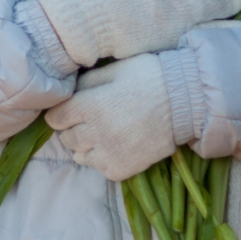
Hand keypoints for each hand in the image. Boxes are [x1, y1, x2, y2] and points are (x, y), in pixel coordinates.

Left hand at [46, 53, 175, 181]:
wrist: (184, 101)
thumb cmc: (148, 77)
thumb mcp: (113, 70)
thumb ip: (86, 83)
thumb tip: (69, 93)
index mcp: (90, 106)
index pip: (55, 118)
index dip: (62, 112)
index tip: (72, 108)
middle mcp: (95, 133)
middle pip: (66, 138)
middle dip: (72, 128)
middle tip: (89, 120)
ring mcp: (108, 154)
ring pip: (80, 156)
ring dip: (86, 145)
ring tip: (103, 134)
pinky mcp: (122, 169)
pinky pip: (100, 169)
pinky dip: (103, 159)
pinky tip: (116, 146)